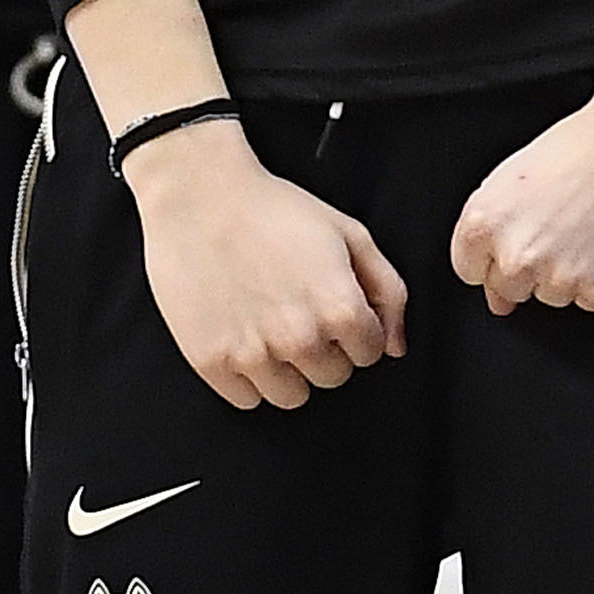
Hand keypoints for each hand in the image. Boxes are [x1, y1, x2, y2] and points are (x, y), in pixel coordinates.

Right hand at [125, 127, 404, 408]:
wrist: (197, 194)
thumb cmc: (273, 209)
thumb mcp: (349, 234)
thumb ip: (388, 292)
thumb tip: (395, 347)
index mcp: (340, 308)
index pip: (368, 353)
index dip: (351, 327)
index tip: (327, 305)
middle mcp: (300, 338)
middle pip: (332, 377)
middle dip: (321, 349)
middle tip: (293, 309)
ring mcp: (253, 354)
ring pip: (291, 396)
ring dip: (285, 369)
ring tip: (266, 325)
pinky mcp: (212, 362)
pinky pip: (246, 399)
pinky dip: (244, 376)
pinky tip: (239, 335)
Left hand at [446, 88, 593, 315]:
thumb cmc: (582, 146)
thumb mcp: (515, 179)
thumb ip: (492, 236)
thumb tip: (496, 297)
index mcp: (484, 225)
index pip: (470, 270)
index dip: (496, 252)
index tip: (521, 231)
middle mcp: (517, 257)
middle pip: (511, 289)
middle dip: (531, 266)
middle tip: (561, 225)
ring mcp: (560, 278)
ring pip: (554, 297)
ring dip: (570, 273)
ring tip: (591, 225)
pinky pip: (593, 301)